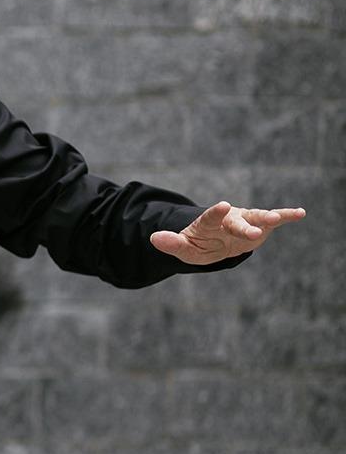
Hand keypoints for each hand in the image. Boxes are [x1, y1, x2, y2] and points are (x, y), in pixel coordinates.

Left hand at [149, 201, 305, 265]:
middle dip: (245, 227)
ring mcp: (245, 220)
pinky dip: (286, 215)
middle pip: (236, 222)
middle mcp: (228, 218)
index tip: (220, 206)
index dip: (215, 213)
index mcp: (208, 223)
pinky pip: (274, 219)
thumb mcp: (184, 248)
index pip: (210, 218)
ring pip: (256, 218)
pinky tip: (301, 213)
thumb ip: (171, 243)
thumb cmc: (198, 244)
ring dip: (267, 219)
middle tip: (255, 233)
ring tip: (279, 219)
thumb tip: (153, 239)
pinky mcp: (259, 224)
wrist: (214, 240)